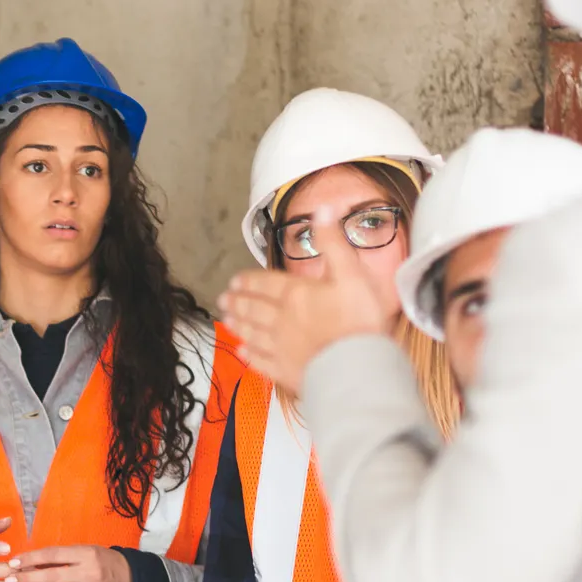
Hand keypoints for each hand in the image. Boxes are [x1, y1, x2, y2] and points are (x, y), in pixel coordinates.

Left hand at [6, 544, 130, 581]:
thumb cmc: (102, 563)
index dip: (30, 559)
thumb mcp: (84, 552)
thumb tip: (28, 562)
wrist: (131, 581)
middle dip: (26, 579)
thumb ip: (60, 558)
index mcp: (86, 554)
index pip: (52, 555)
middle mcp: (90, 573)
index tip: (13, 563)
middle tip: (8, 581)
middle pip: (51, 578)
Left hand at [219, 250, 398, 395]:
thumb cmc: (358, 320)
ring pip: (253, 334)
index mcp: (295, 294)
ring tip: (227, 321)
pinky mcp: (285, 372)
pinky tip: (243, 352)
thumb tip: (323, 209)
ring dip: (239, 326)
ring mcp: (281, 348)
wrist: (356, 367)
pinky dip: (250, 355)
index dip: (249, 281)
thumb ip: (334, 243)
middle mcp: (281, 320)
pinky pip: (261, 362)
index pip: (266, 284)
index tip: (235, 281)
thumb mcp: (351, 273)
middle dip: (238, 302)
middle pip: (254, 309)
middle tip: (224, 300)